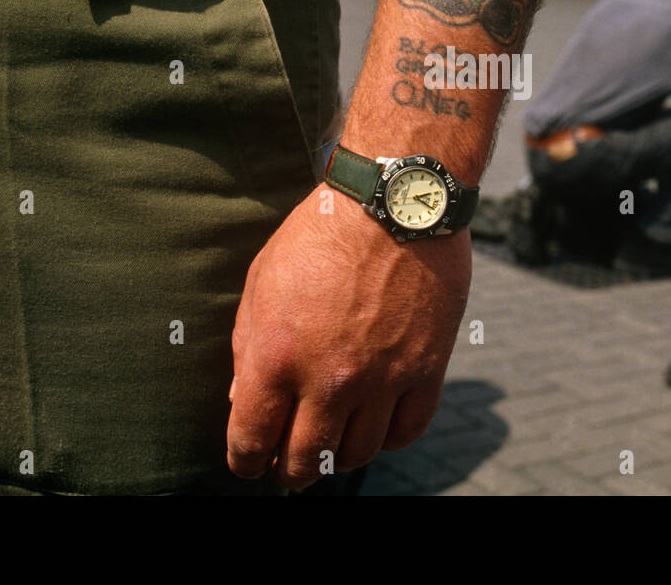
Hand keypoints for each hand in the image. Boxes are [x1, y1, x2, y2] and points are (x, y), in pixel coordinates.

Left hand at [226, 187, 471, 487]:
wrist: (393, 200)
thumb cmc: (320, 234)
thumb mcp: (262, 281)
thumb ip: (249, 348)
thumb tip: (244, 403)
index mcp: (277, 355)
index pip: (251, 441)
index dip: (244, 461)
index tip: (248, 462)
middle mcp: (329, 377)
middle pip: (304, 460)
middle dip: (289, 470)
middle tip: (288, 464)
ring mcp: (382, 377)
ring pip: (357, 454)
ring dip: (338, 458)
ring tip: (332, 444)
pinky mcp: (427, 368)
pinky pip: (408, 431)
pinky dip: (389, 440)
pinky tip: (376, 427)